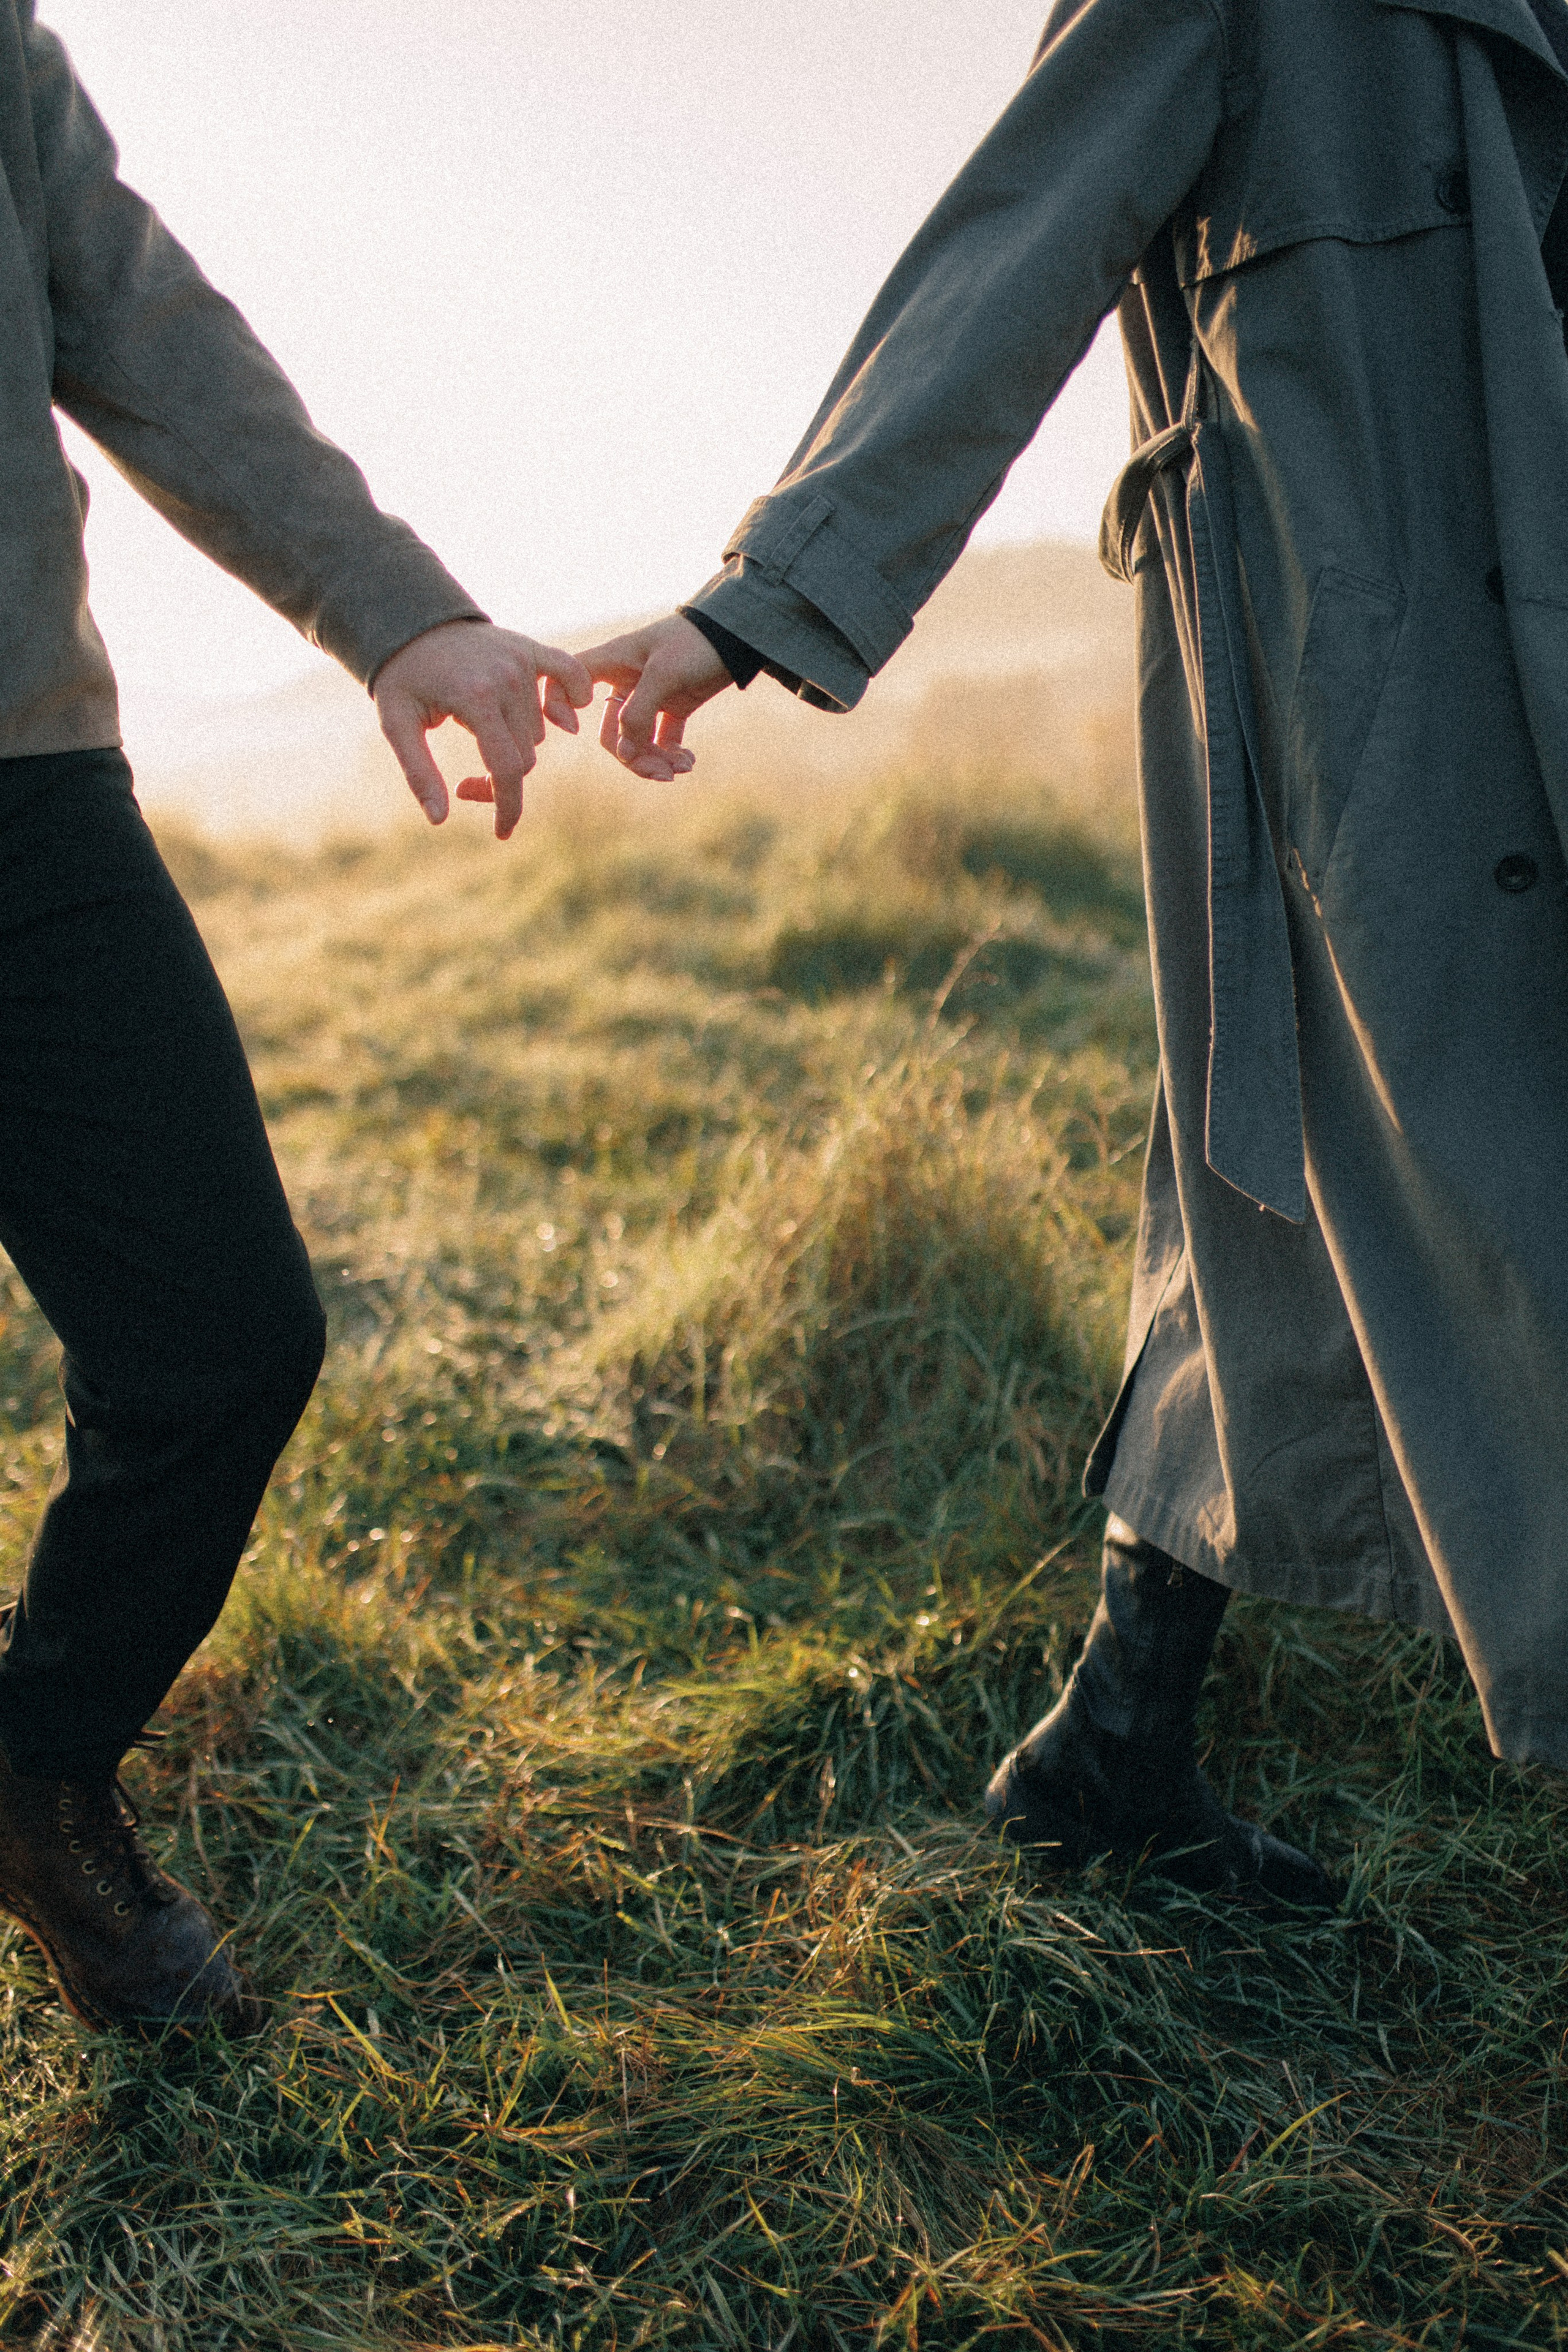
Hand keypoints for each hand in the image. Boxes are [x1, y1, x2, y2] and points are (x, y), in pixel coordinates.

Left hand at [373, 620, 592, 838]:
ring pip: (538, 732)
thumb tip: (439, 820)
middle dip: (500, 780)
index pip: (507, 768)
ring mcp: (524, 663)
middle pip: (524, 756)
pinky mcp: (533, 651)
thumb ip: (419, 772)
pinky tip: (567, 719)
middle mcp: (507, 679)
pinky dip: (575, 697)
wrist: (413, 622)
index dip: (507, 807)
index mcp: (476, 698)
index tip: (502, 833)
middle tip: (466, 783)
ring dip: (515, 745)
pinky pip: (571, 676)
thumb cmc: (403, 677)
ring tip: (479, 740)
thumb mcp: (397, 724)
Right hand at [579, 614, 733, 781]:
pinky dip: (673, 754)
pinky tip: (688, 760)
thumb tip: (623, 753)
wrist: (739, 635)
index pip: (567, 682)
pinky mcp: (675, 704)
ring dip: (656, 761)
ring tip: (682, 769)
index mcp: (613, 662)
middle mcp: (626, 680)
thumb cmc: (696, 644)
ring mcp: (650, 695)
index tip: (574, 729)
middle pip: (612, 732)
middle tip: (661, 774)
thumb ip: (639, 713)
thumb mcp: (664, 674)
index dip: (559, 706)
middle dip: (632, 757)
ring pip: (639, 741)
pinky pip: (664, 740)